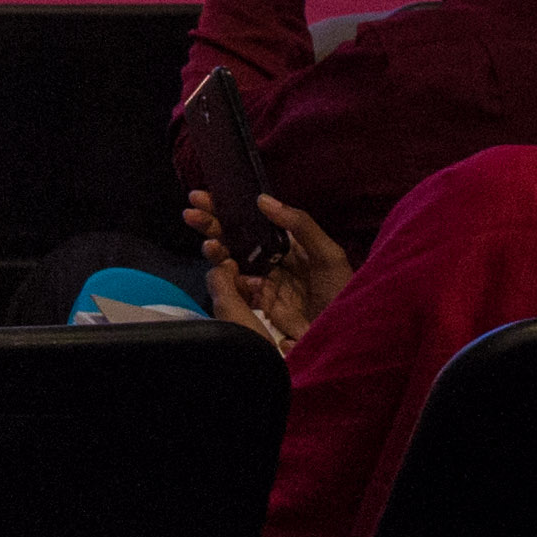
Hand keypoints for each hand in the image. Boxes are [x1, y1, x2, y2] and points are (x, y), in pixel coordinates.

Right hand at [191, 188, 353, 347]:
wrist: (345, 339)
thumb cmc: (340, 292)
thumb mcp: (328, 256)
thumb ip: (300, 226)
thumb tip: (262, 199)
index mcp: (289, 245)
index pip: (253, 222)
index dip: (228, 208)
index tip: (202, 197)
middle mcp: (273, 260)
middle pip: (236, 239)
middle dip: (212, 225)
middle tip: (190, 214)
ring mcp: (264, 283)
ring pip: (230, 261)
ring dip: (216, 251)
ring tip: (210, 245)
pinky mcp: (258, 306)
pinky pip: (234, 288)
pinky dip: (225, 279)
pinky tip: (226, 272)